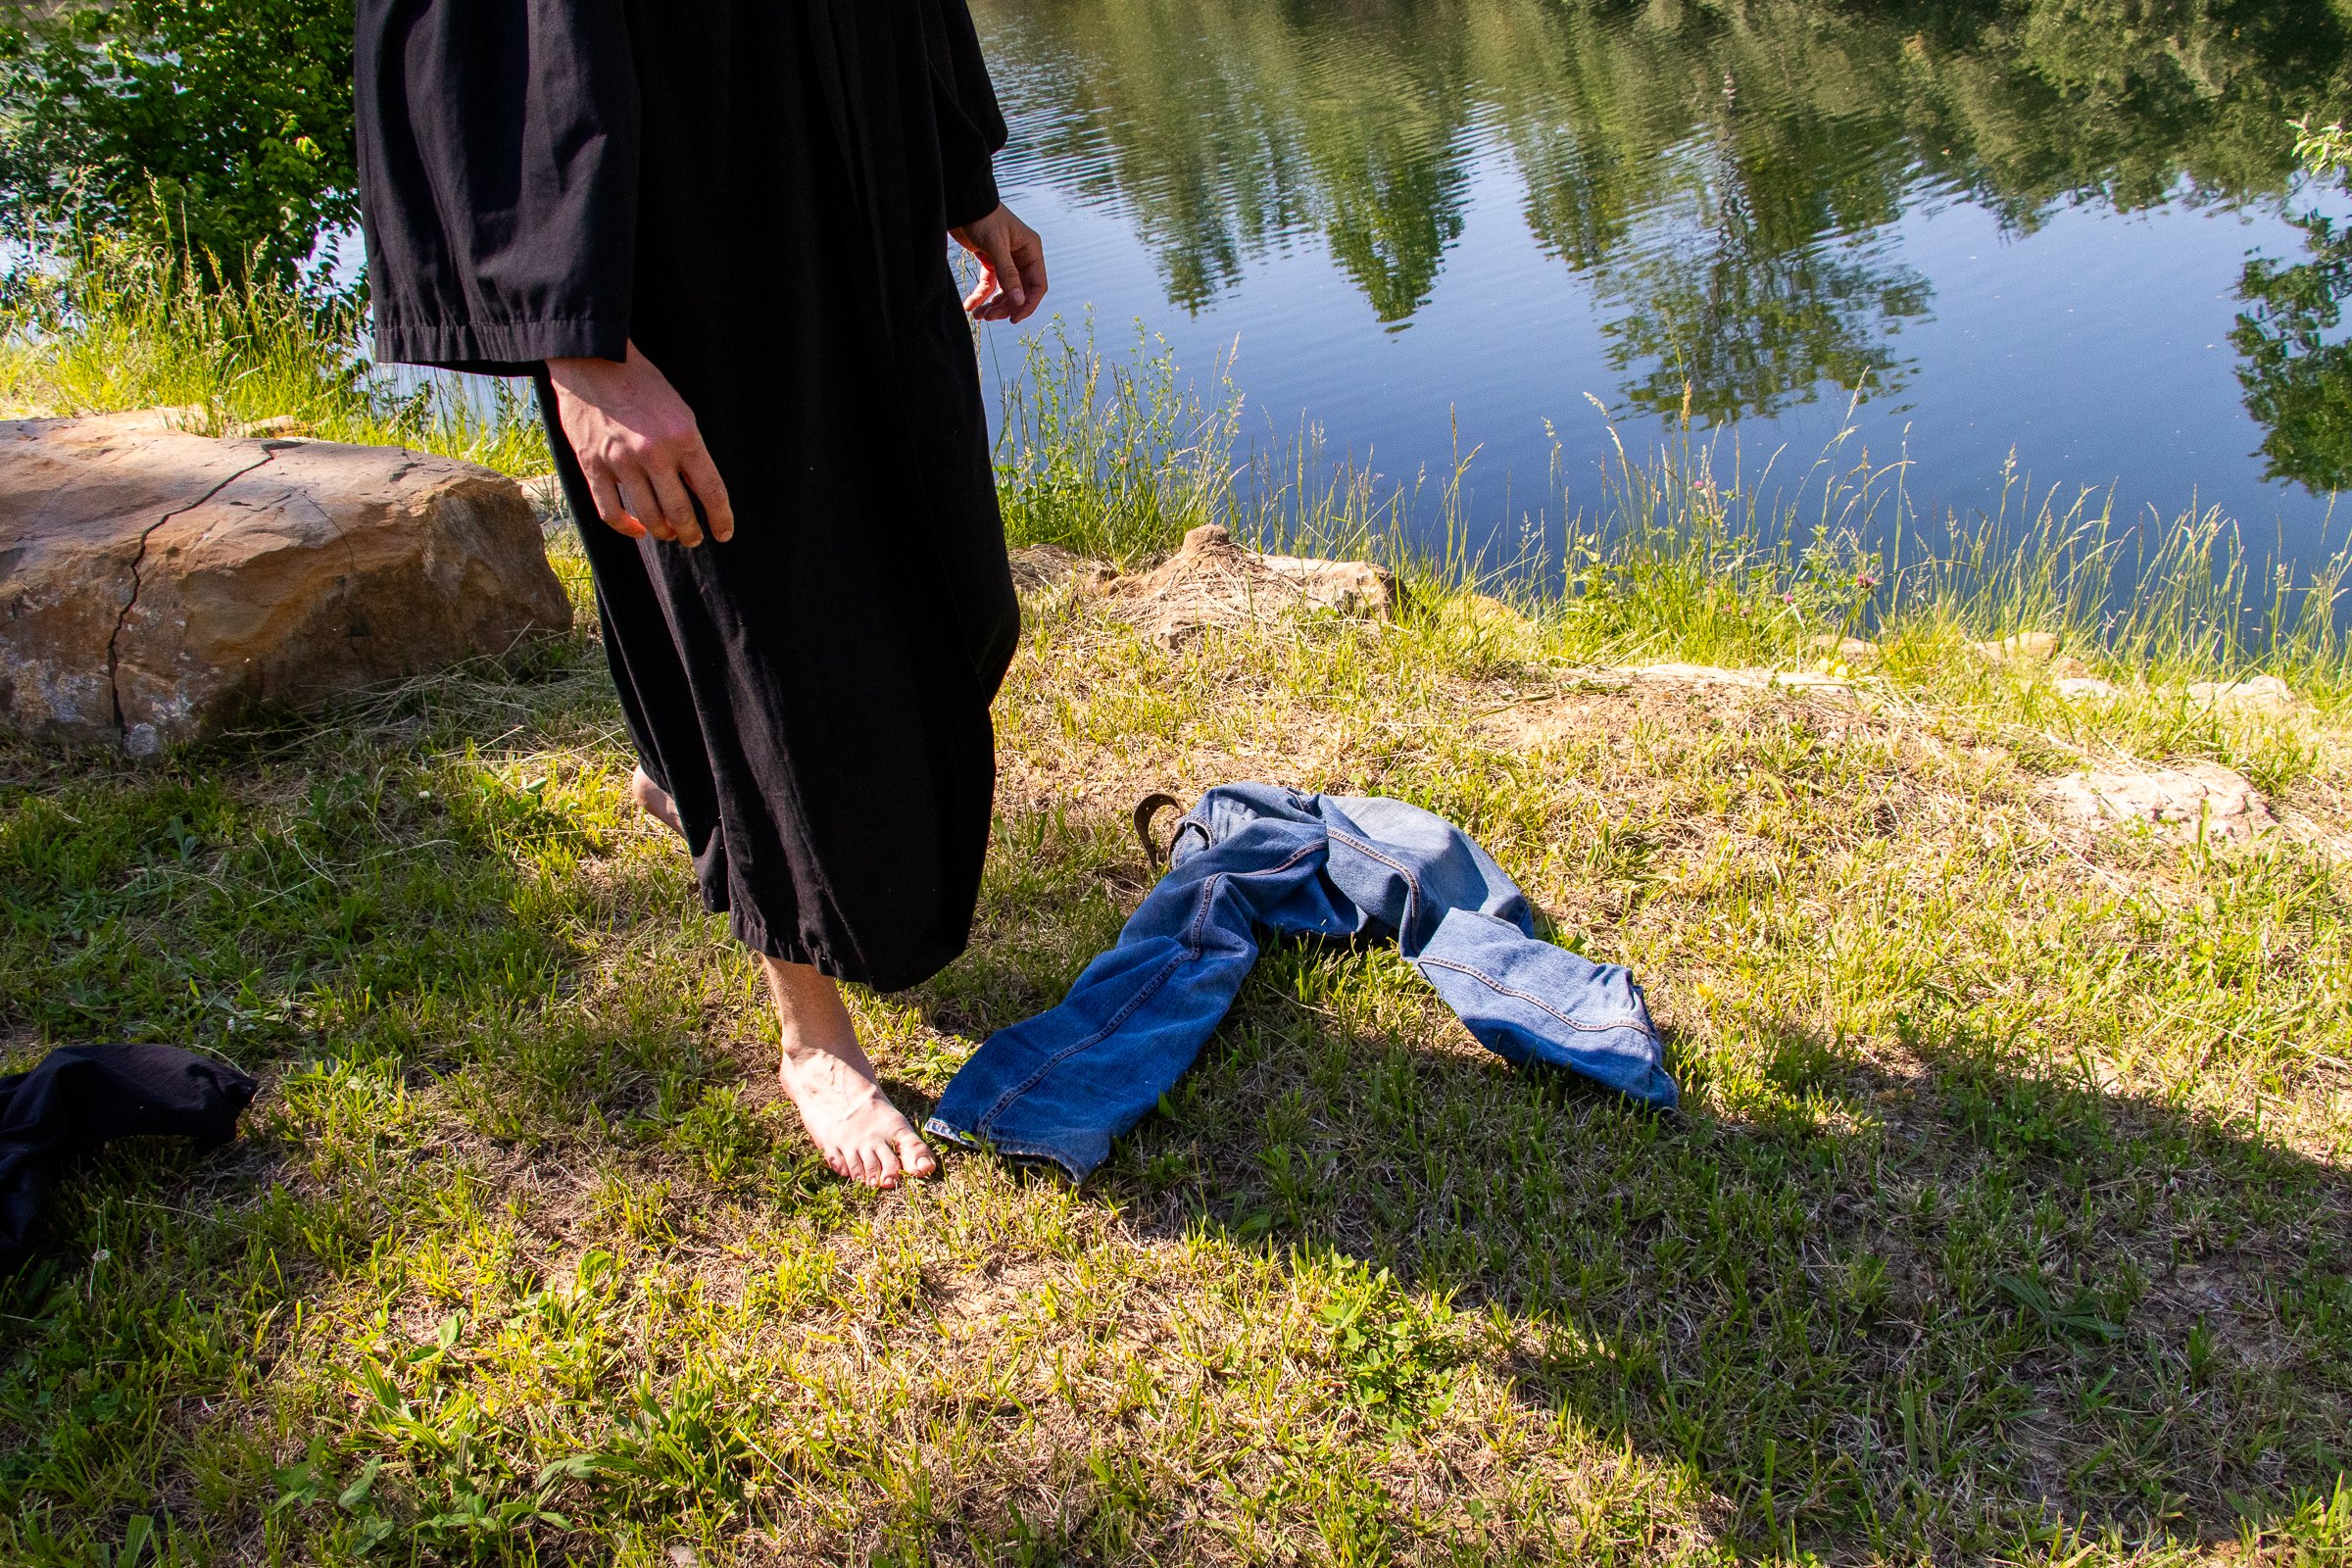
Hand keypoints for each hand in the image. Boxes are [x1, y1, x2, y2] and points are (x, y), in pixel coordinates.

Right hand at [545, 342, 734, 546]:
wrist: (592, 361)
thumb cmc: (641, 384)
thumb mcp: (679, 411)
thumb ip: (690, 450)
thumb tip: (699, 489)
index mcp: (683, 436)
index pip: (711, 490)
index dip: (721, 518)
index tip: (724, 533)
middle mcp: (654, 453)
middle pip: (680, 512)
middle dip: (691, 533)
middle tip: (693, 539)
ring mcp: (621, 461)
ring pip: (649, 516)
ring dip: (663, 532)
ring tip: (668, 533)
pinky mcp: (592, 466)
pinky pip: (610, 512)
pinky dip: (626, 528)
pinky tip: (637, 529)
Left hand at [952, 203, 1046, 323]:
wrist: (963, 203)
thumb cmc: (983, 217)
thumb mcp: (996, 245)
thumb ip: (1008, 274)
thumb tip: (1019, 302)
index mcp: (1031, 250)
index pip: (1037, 285)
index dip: (1028, 304)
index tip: (1013, 319)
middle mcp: (1021, 257)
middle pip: (1019, 292)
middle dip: (1005, 306)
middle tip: (988, 317)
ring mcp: (1006, 260)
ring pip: (1004, 291)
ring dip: (992, 305)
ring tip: (977, 315)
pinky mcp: (990, 261)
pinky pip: (989, 284)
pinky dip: (980, 296)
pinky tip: (970, 306)